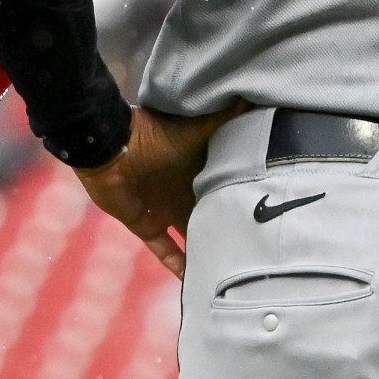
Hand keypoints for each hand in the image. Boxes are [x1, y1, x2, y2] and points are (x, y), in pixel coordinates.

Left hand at [73, 105, 243, 278]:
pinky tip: (192, 281)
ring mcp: (165, 209)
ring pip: (191, 236)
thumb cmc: (154, 135)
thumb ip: (223, 117)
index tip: (269, 215)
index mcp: (199, 169)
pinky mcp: (146, 224)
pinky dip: (176, 264)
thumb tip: (250, 96)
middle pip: (211, 215)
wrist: (109, 149)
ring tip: (229, 273)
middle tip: (256, 252)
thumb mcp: (196, 129)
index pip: (225, 187)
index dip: (242, 199)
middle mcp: (185, 190)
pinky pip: (164, 250)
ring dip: (204, 252)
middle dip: (228, 230)